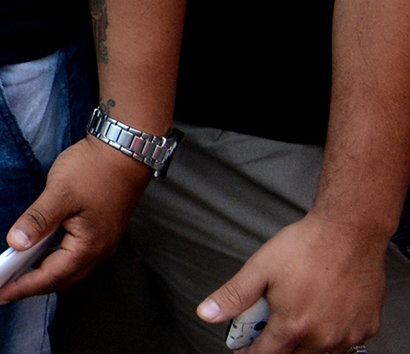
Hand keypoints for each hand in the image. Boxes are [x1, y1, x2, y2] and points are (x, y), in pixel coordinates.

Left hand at [0, 136, 153, 302]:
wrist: (124, 151)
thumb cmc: (95, 169)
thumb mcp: (60, 192)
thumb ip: (37, 220)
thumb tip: (16, 243)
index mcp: (89, 246)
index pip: (50, 276)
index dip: (23, 287)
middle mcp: (98, 251)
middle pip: (61, 280)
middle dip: (32, 287)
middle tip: (2, 289)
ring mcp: (101, 242)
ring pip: (69, 269)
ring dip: (44, 275)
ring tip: (16, 275)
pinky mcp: (100, 232)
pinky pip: (74, 256)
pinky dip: (54, 260)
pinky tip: (38, 252)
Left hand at [195, 211, 390, 353]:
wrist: (350, 233)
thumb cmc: (307, 247)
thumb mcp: (259, 269)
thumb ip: (234, 296)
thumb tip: (206, 314)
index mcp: (294, 326)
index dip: (249, 353)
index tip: (243, 348)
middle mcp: (323, 337)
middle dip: (277, 345)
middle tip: (269, 325)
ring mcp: (348, 335)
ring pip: (319, 351)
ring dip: (305, 340)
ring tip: (296, 314)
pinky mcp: (367, 328)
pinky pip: (344, 341)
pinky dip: (331, 333)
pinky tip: (324, 313)